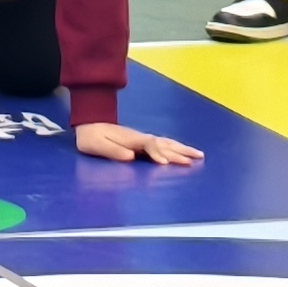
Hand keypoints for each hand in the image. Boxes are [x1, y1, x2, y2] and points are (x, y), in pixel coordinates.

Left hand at [74, 119, 203, 167]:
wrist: (88, 123)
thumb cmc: (90, 137)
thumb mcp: (96, 144)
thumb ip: (113, 150)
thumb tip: (131, 157)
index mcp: (130, 138)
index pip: (148, 145)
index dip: (157, 153)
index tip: (165, 163)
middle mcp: (139, 137)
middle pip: (164, 143)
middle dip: (180, 151)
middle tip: (197, 159)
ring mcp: (142, 138)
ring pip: (166, 143)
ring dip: (182, 149)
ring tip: (199, 155)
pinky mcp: (142, 141)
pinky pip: (163, 144)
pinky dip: (175, 147)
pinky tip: (183, 152)